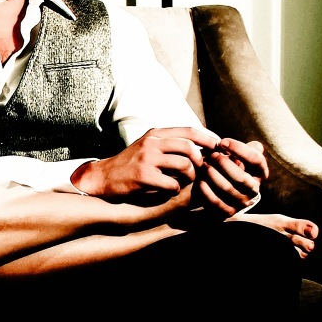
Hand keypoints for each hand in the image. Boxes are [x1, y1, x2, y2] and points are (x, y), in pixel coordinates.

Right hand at [71, 127, 215, 200]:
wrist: (103, 177)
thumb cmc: (130, 164)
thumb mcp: (148, 146)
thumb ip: (169, 143)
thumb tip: (201, 146)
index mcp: (155, 134)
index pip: (189, 131)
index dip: (208, 139)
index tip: (218, 148)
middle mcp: (152, 143)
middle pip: (190, 147)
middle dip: (201, 161)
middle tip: (202, 171)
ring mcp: (147, 159)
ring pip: (184, 165)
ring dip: (190, 177)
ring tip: (185, 182)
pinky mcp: (144, 176)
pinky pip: (173, 184)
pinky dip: (176, 189)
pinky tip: (169, 190)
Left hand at [191, 138, 267, 218]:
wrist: (213, 188)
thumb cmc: (225, 166)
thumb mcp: (236, 156)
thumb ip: (242, 150)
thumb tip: (256, 146)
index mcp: (259, 173)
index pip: (256, 160)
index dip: (240, 149)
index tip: (222, 142)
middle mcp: (254, 189)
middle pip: (242, 177)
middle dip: (224, 164)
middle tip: (211, 155)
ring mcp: (241, 202)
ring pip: (228, 189)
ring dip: (214, 176)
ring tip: (203, 166)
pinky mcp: (227, 212)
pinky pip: (216, 202)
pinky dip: (207, 191)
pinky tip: (199, 181)